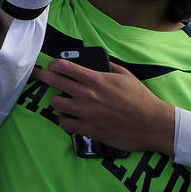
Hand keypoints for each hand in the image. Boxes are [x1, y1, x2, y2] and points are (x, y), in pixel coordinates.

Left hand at [36, 57, 173, 153]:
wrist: (152, 124)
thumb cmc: (140, 99)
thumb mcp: (126, 75)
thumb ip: (110, 66)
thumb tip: (101, 62)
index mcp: (95, 79)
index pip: (63, 66)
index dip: (54, 64)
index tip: (53, 66)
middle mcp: (86, 94)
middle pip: (54, 82)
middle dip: (44, 77)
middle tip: (38, 76)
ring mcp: (85, 113)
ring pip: (56, 103)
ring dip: (58, 101)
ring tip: (63, 101)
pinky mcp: (88, 129)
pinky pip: (64, 123)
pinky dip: (64, 120)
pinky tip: (69, 118)